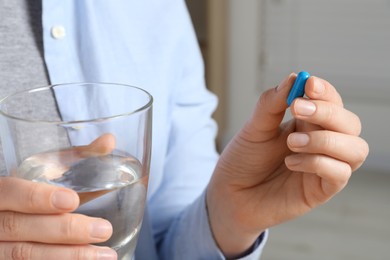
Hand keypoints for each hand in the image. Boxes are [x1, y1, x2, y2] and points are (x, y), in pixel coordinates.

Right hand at [0, 134, 116, 258]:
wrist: (4, 217)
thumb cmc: (29, 193)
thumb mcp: (44, 173)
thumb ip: (75, 158)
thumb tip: (109, 141)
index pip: (8, 192)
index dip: (37, 198)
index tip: (72, 200)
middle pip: (19, 227)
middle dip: (65, 231)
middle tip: (103, 229)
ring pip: (23, 254)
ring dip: (68, 256)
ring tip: (106, 254)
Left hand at [206, 74, 368, 256]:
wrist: (230, 194)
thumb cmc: (244, 160)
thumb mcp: (254, 128)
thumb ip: (272, 104)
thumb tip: (294, 77)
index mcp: (307, 124)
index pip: (331, 102)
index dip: (326, 91)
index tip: (308, 85)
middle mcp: (321, 143)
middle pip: (350, 123)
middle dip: (328, 112)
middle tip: (298, 109)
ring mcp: (324, 167)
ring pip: (356, 148)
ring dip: (326, 140)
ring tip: (291, 143)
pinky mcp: (321, 190)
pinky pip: (339, 174)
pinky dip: (318, 163)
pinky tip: (291, 163)